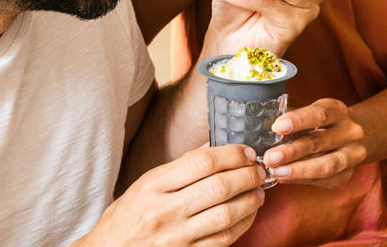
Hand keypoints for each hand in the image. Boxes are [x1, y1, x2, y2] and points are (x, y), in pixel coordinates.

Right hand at [81, 145, 265, 246]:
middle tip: (259, 169)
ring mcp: (176, 237)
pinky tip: (249, 213)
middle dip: (247, 175)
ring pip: (226, 215)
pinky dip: (242, 224)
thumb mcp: (145, 183)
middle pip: (218, 187)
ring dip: (250, 200)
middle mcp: (165, 211)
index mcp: (154, 185)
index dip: (230, 154)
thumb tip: (212, 149)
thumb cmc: (127, 216)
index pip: (201, 162)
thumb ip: (179, 167)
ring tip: (259, 190)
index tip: (246, 151)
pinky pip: (222, 240)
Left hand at [262, 98, 366, 188]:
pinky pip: (325, 180)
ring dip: (298, 171)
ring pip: (326, 166)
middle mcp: (350, 132)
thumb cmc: (322, 122)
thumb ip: (292, 117)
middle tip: (269, 158)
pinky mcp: (348, 175)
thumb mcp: (311, 111)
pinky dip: (303, 180)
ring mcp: (353, 155)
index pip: (319, 114)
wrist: (353, 136)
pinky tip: (285, 177)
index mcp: (337, 110)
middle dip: (292, 152)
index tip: (277, 127)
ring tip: (276, 172)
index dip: (298, 120)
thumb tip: (263, 126)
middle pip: (319, 143)